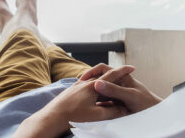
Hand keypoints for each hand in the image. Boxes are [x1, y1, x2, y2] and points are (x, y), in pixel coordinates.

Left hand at [13, 80, 127, 137]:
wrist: (51, 117)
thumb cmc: (73, 117)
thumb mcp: (97, 116)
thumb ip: (112, 112)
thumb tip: (124, 109)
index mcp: (93, 86)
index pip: (112, 75)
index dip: (123, 71)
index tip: (132, 67)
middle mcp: (84, 82)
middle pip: (103, 76)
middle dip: (114, 77)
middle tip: (124, 78)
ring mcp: (76, 86)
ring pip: (93, 81)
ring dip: (103, 83)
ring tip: (110, 88)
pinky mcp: (70, 91)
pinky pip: (85, 86)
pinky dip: (93, 88)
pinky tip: (93, 93)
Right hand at [81, 63, 161, 112]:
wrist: (155, 115)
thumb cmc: (146, 103)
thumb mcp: (130, 96)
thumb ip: (114, 90)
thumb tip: (97, 83)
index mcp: (121, 77)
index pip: (103, 69)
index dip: (91, 72)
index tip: (82, 80)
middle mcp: (117, 84)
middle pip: (99, 80)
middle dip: (88, 85)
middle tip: (77, 91)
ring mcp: (116, 94)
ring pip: (99, 92)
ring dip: (91, 96)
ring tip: (82, 102)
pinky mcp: (115, 104)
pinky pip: (102, 102)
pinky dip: (96, 105)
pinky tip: (91, 110)